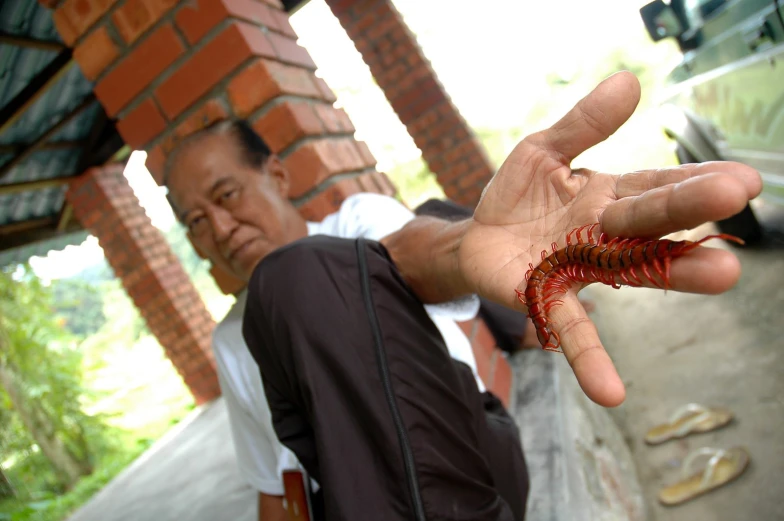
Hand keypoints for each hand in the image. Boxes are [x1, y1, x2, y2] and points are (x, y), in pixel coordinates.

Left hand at [459, 71, 760, 407]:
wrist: (476, 238)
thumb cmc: (518, 196)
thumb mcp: (542, 150)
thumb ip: (583, 124)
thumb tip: (629, 80)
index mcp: (608, 196)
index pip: (656, 185)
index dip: (694, 179)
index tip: (742, 176)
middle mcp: (605, 235)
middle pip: (650, 222)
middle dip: (689, 209)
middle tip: (738, 197)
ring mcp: (580, 269)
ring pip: (630, 270)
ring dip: (673, 274)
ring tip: (722, 276)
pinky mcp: (547, 298)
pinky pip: (572, 330)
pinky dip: (590, 360)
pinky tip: (612, 393)